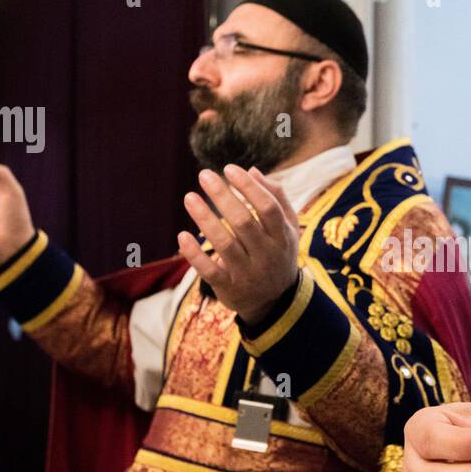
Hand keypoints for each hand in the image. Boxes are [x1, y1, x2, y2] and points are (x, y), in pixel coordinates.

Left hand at [176, 165, 301, 322]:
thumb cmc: (279, 253)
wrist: (277, 302)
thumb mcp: (288, 228)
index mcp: (283, 237)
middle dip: (223, 197)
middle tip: (204, 175)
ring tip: (189, 197)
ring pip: (225, 244)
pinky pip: (210, 271)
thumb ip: (276, 198)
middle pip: (244, 222)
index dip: (248, 187)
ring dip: (205, 219)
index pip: (267, 208)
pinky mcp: (229, 288)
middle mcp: (267, 255)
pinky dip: (195, 254)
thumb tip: (252, 170)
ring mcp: (248, 273)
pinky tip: (182, 236)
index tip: (229, 169)